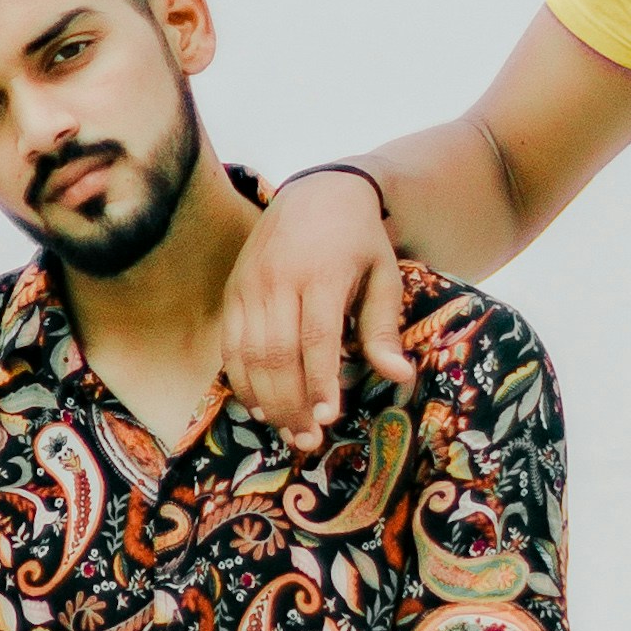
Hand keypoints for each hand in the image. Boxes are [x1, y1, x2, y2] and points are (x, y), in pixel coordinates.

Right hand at [223, 168, 413, 442]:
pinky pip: (230, 344)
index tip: (329, 417)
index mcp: (322, 272)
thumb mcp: (384, 274)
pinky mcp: (233, 290)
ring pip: (249, 353)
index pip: (316, 336)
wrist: (316, 190)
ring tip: (286, 431)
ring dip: (265, 399)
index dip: (320, 380)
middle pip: (278, 352)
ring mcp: (250, 284)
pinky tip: (258, 407)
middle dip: (291, 402)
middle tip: (308, 440)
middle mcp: (279, 279)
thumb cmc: (358, 239)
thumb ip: (383, 327)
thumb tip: (400, 376)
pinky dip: (241, 380)